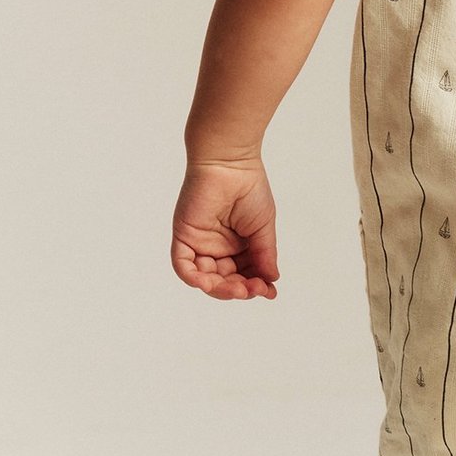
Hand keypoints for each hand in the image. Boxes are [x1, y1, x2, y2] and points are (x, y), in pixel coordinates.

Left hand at [171, 157, 279, 299]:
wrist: (231, 163)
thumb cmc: (249, 189)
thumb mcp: (263, 228)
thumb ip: (264, 255)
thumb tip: (272, 280)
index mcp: (237, 246)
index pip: (244, 275)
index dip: (255, 286)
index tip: (269, 292)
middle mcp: (218, 247)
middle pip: (224, 280)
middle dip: (239, 289)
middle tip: (254, 289)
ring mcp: (200, 243)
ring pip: (205, 278)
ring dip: (220, 288)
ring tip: (239, 289)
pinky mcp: (184, 236)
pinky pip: (183, 265)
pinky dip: (193, 278)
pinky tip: (208, 284)